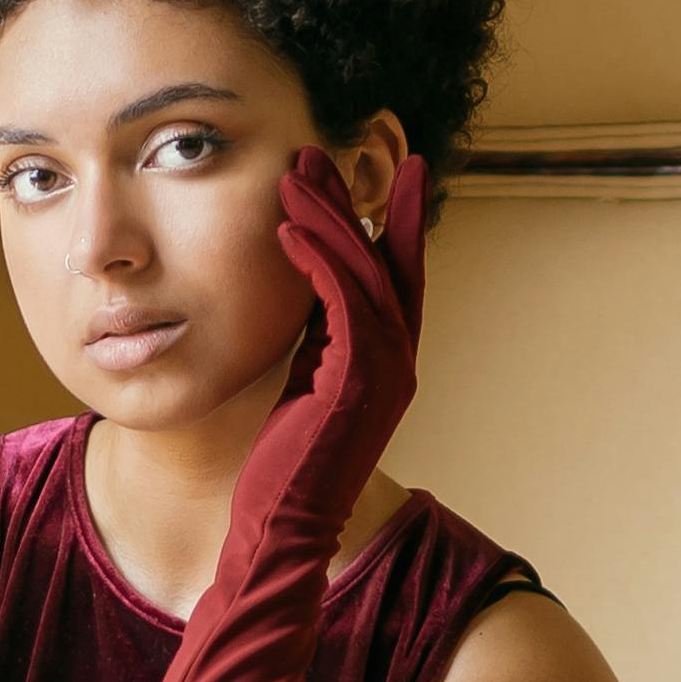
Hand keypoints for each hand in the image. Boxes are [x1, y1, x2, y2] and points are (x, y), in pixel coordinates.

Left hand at [228, 147, 429, 564]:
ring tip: (298, 172)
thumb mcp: (307, 384)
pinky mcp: (353, 384)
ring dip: (331, 217)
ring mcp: (383, 374)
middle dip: (357, 200)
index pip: (398, 274)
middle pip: (388, 260)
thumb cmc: (283, 464)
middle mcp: (399, 363)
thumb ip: (322, 337)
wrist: (281, 530)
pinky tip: (288, 229)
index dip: (394, 218)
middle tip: (322, 151)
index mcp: (391, 362)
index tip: (380, 168)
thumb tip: (312, 286)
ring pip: (366, 273)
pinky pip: (342, 304)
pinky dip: (319, 260)